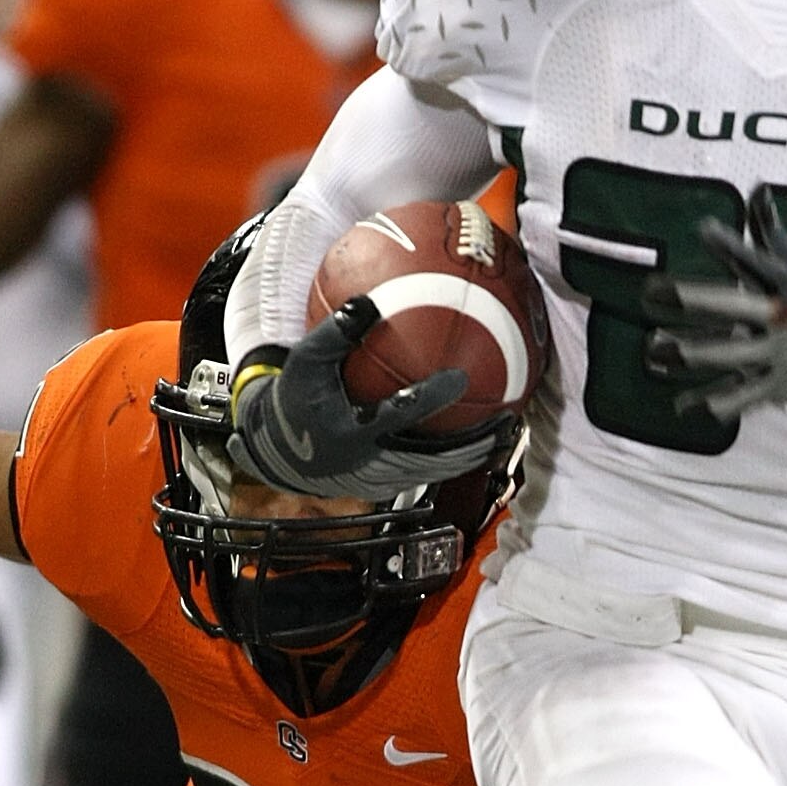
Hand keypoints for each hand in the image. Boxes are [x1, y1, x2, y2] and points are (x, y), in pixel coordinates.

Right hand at [229, 298, 503, 499]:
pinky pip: (428, 473)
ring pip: (435, 471)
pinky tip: (480, 442)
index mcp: (351, 430)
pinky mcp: (385, 487)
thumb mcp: (305, 361)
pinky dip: (455, 460)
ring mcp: (380, 478)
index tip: (460, 378)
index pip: (397, 414)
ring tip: (506, 435)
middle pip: (432, 458)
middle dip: (472, 444)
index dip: (430, 398)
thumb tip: (369, 299)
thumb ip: (336, 332)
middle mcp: (370, 460)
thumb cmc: (297, 398)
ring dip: (472, 455)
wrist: (279, 450)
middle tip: (508, 421)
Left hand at [642, 188, 786, 422]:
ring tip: (652, 349)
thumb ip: (770, 232)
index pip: (755, 262)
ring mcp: (779, 358)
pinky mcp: (774, 389)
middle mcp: (783, 320)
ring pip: (727, 356)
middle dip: (691, 300)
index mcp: (786, 287)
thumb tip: (758, 187)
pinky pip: (737, 398)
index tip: (705, 230)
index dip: (731, 246)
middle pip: (733, 308)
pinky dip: (708, 402)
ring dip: (687, 352)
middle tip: (649, 291)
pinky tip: (681, 405)